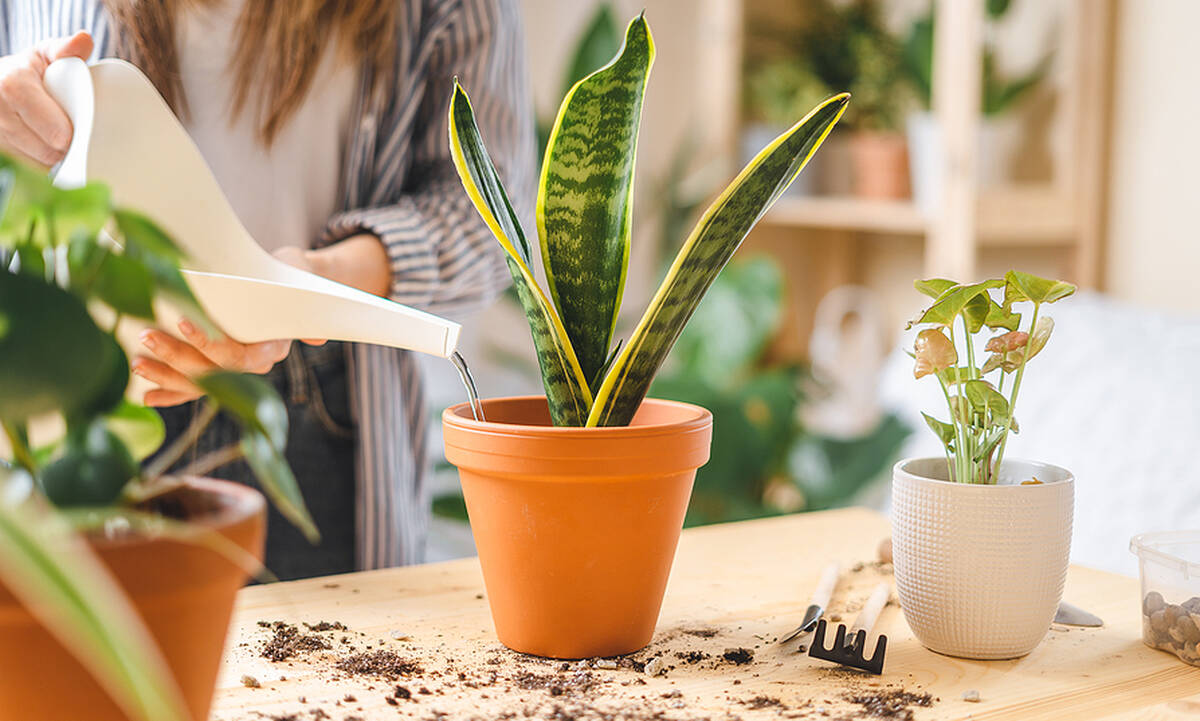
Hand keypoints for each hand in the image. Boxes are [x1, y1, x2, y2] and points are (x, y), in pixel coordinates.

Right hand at [0, 31, 92, 167]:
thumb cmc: (27, 72)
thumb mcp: (44, 55)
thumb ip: (65, 49)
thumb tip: (84, 40)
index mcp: (13, 85)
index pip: (53, 131)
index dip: (67, 136)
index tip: (74, 132)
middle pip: (47, 152)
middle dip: (65, 149)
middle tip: (71, 136)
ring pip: (36, 165)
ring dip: (51, 160)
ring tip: (53, 140)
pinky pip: (24, 171)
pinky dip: (36, 165)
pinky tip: (40, 150)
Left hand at [132, 248, 326, 406]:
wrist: (285, 283)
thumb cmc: (288, 274)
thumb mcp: (300, 276)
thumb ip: (306, 302)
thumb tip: (317, 339)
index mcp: (272, 348)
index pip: (239, 357)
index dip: (210, 344)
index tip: (184, 322)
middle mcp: (253, 365)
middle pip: (213, 370)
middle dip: (176, 357)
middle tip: (146, 335)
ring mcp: (233, 369)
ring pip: (199, 382)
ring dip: (166, 375)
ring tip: (138, 362)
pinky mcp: (217, 368)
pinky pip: (192, 388)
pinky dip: (169, 393)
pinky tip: (145, 397)